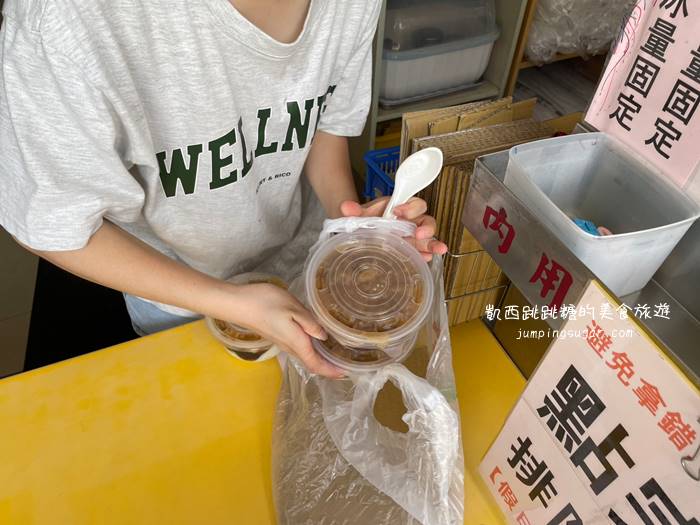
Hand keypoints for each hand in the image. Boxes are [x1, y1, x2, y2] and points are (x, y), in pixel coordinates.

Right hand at [219, 282, 344, 378]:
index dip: (331, 371)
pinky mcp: (277, 336)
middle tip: (346, 364)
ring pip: (304, 356)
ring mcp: (282, 343)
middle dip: (328, 367)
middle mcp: (289, 347)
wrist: (238, 303)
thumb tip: (324, 337)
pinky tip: (316, 340)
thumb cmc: (266, 303)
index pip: (316, 364)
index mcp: (296, 342)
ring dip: (319, 359)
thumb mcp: (292, 308)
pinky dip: (310, 350)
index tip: (346, 373)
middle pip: (311, 363)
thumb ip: (309, 323)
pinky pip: (298, 349)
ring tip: (335, 354)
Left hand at [340, 197, 447, 260]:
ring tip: (437, 250)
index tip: (398, 211)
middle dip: (426, 227)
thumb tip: (346, 208)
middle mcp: (412, 221)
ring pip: (429, 237)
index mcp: (402, 208)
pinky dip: (426, 255)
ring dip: (433, 243)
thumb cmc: (369, 219)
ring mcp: (413, 236)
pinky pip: (423, 251)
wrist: (363, 231)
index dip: (410, 207)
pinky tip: (427, 259)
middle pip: (426, 219)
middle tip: (419, 233)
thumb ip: (355, 211)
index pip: (414, 203)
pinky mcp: (413, 249)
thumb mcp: (362, 214)